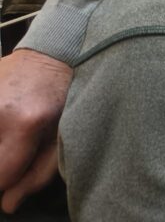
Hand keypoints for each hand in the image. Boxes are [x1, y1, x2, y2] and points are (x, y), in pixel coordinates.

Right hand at [0, 49, 72, 212]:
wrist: (56, 50)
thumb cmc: (67, 94)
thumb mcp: (65, 134)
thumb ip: (38, 174)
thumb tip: (8, 205)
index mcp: (25, 122)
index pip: (0, 176)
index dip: (6, 184)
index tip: (15, 175)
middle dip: (1, 162)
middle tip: (14, 149)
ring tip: (11, 131)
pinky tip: (5, 122)